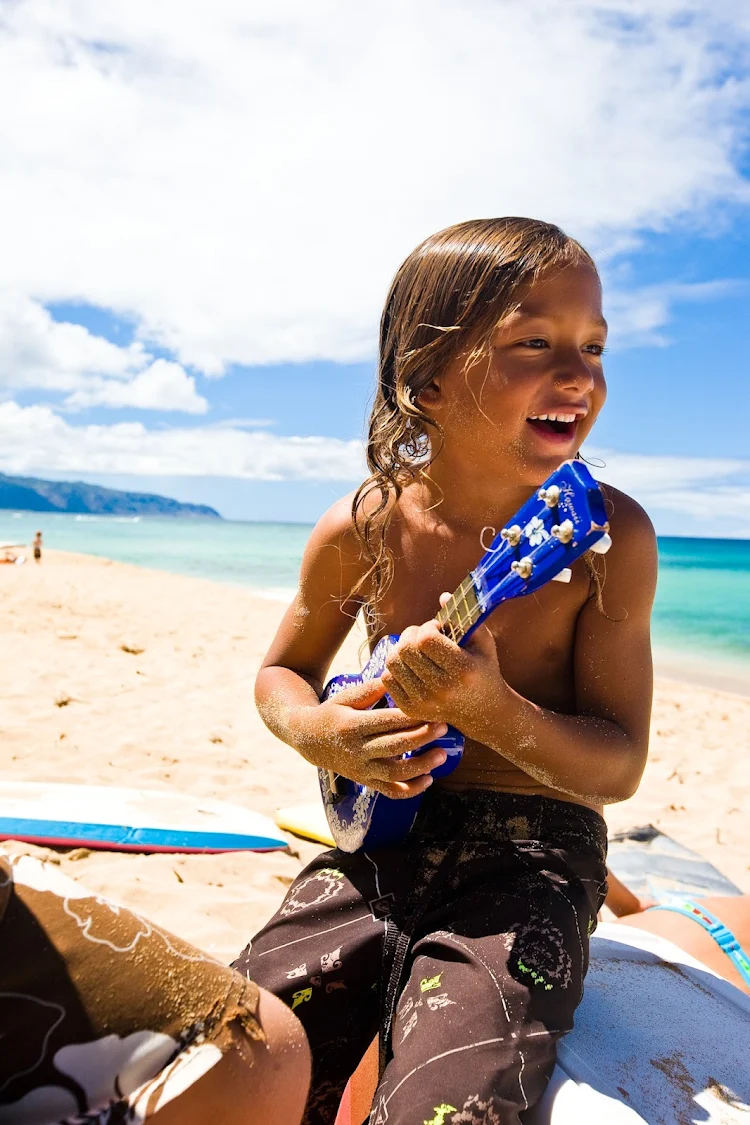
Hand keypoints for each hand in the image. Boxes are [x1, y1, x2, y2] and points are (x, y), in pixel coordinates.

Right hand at [294, 677, 448, 799]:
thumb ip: (371, 689)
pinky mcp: (365, 781)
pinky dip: (410, 790)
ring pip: (394, 774)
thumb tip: (396, 676)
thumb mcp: (346, 696)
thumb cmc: (333, 712)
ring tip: (441, 756)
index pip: (386, 721)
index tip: (432, 710)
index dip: (411, 717)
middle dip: (421, 738)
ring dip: (420, 766)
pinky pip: (389, 791)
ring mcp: (361, 769)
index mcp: (352, 725)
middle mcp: (356, 750)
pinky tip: (428, 780)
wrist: (309, 740)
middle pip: (393, 746)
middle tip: (443, 727)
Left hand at [380, 595, 508, 735]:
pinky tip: (411, 667)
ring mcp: (424, 702)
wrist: (484, 712)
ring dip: (401, 650)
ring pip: (393, 662)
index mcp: (462, 669)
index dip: (428, 627)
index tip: (437, 629)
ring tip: (416, 650)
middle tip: (423, 636)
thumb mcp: (483, 642)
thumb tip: (442, 596)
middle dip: (411, 635)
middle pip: (406, 649)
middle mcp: (442, 688)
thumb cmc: (484, 670)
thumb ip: (464, 617)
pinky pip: (387, 678)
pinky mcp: (411, 709)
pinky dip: (396, 667)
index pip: (426, 639)